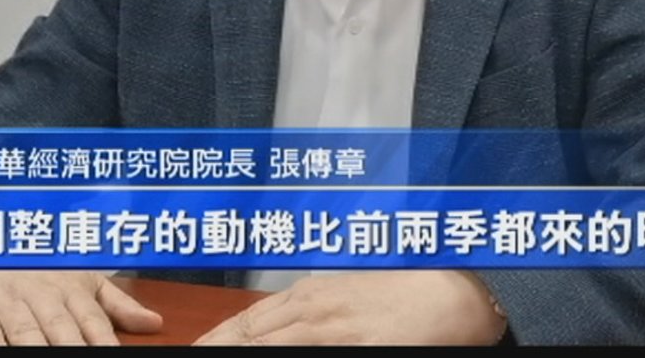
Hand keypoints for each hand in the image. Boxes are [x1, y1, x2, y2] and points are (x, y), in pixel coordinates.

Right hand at [0, 270, 162, 344]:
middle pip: (62, 329)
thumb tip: (154, 323)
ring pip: (26, 332)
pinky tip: (2, 351)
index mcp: (73, 289)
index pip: (94, 321)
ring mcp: (10, 302)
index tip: (116, 355)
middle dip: (75, 349)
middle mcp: (43, 295)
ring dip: (38, 348)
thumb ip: (119, 304)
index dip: (106, 341)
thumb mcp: (86, 278)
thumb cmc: (43, 266)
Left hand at [194, 270, 505, 344]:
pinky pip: (305, 355)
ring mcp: (330, 330)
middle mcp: (313, 308)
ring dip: (234, 351)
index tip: (195, 348)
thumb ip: (313, 311)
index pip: (245, 322)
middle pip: (246, 336)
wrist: (453, 293)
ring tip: (207, 357)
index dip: (216, 339)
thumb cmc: (405, 292)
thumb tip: (282, 327)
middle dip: (217, 348)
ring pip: (266, 346)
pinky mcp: (352, 346)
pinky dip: (274, 355)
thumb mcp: (349, 295)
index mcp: (310, 293)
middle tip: (191, 355)